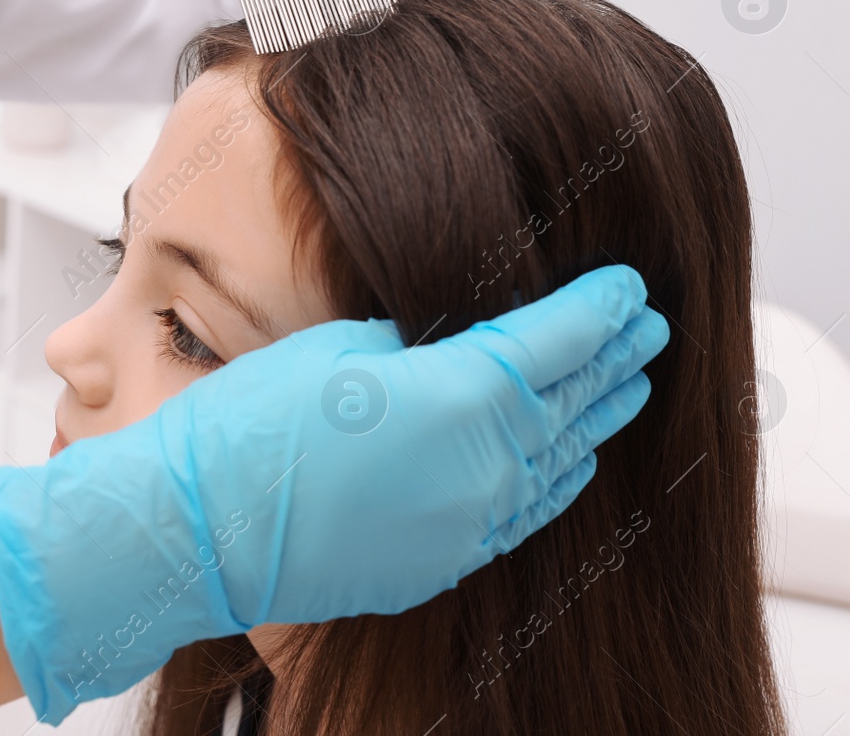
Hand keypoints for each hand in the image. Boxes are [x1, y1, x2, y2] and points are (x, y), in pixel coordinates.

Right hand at [0, 265, 666, 721]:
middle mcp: (484, 469)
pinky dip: (556, 483)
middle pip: (570, 404)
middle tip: (649, 330)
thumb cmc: (253, 426)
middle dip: (613, 361)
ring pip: (557, 466)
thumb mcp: (341, 349)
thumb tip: (458, 343)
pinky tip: (572, 464)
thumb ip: (419, 344)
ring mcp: (468, 525)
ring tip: (630, 389)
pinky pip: (523, 518)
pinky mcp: (440, 563)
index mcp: (461, 398)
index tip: (627, 285)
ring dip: (596, 421)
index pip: (555, 344)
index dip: (596, 311)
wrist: (200, 531)